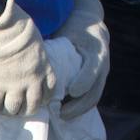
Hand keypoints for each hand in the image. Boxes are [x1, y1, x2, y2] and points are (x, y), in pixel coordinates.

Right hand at [0, 0, 57, 115]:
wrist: (2, 28)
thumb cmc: (20, 28)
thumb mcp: (37, 43)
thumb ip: (36, 56)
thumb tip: (30, 58)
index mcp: (44, 68)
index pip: (49, 90)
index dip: (44, 97)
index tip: (39, 98)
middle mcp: (32, 80)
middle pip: (32, 105)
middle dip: (27, 109)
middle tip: (21, 108)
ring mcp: (14, 85)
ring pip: (14, 109)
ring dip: (10, 110)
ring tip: (6, 107)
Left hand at [52, 0, 109, 119]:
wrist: (91, 24)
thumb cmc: (75, 28)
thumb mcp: (69, 32)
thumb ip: (58, 46)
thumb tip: (37, 60)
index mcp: (96, 49)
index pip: (93, 69)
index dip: (83, 82)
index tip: (70, 92)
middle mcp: (103, 64)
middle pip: (95, 89)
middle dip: (79, 104)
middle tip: (61, 113)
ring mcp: (102, 73)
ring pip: (94, 97)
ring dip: (79, 109)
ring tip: (62, 115)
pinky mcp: (98, 80)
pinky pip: (92, 97)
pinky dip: (80, 106)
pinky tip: (66, 111)